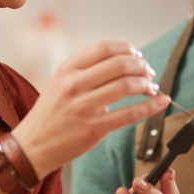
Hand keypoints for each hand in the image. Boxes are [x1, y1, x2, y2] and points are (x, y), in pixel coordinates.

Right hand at [12, 40, 169, 176]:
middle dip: (141, 66)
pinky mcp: (94, 129)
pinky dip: (150, 106)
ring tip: (152, 87)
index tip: (137, 55)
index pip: (104, 47)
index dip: (126, 48)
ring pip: (127, 85)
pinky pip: (129, 114)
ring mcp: (83, 107)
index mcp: (67, 69)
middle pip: (119, 64)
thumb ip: (85, 70)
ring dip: (146, 84)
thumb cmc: (50, 114)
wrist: (32, 146)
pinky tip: (160, 102)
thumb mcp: (59, 82)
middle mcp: (74, 85)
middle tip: (149, 72)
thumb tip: (123, 61)